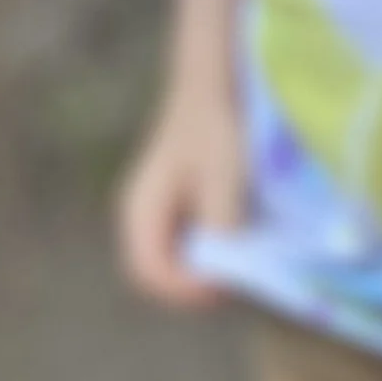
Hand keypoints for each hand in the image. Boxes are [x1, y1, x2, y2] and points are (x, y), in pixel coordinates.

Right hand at [116, 85, 245, 304]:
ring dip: (205, 272)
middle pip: (160, 277)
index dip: (186, 290)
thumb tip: (220, 272)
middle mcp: (141, 219)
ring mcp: (157, 217)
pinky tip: (238, 242)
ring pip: (176, 266)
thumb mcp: (223, 176)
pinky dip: (211, 255)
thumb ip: (219, 223)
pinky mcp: (178, 213)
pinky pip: (189, 250)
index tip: (224, 287)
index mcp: (141, 211)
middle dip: (197, 287)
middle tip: (238, 282)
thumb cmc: (217, 128)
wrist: (214, 89)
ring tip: (241, 263)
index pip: (151, 274)